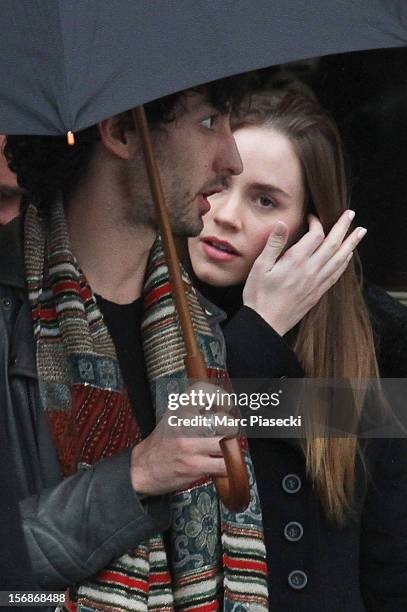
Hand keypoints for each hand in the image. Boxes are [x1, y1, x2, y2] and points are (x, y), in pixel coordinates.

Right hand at [130, 383, 235, 494]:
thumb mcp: (172, 418)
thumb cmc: (161, 445)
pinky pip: (223, 465)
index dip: (220, 395)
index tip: (226, 405)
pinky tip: (222, 465)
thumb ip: (193, 411)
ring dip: (230, 448)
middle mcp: (183, 424)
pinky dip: (229, 467)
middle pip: (222, 420)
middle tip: (227, 432)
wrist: (142, 469)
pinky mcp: (194, 466)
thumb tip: (222, 408)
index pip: (203, 391)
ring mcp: (189, 445)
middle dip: (231, 427)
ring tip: (225, 450)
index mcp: (178, 409)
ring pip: (226, 443)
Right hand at [243, 210, 365, 335]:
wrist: (266, 323)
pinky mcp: (317, 293)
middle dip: (343, 227)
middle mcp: (310, 270)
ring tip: (360, 232)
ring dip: (351, 243)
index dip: (316, 222)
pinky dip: (344, 263)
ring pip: (339, 259)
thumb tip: (283, 223)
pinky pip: (336, 274)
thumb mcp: (260, 267)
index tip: (312, 217)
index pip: (315, 235)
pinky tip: (348, 257)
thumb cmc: (259, 295)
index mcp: (296, 261)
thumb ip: (274, 244)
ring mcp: (316, 282)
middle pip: (333, 244)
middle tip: (350, 214)